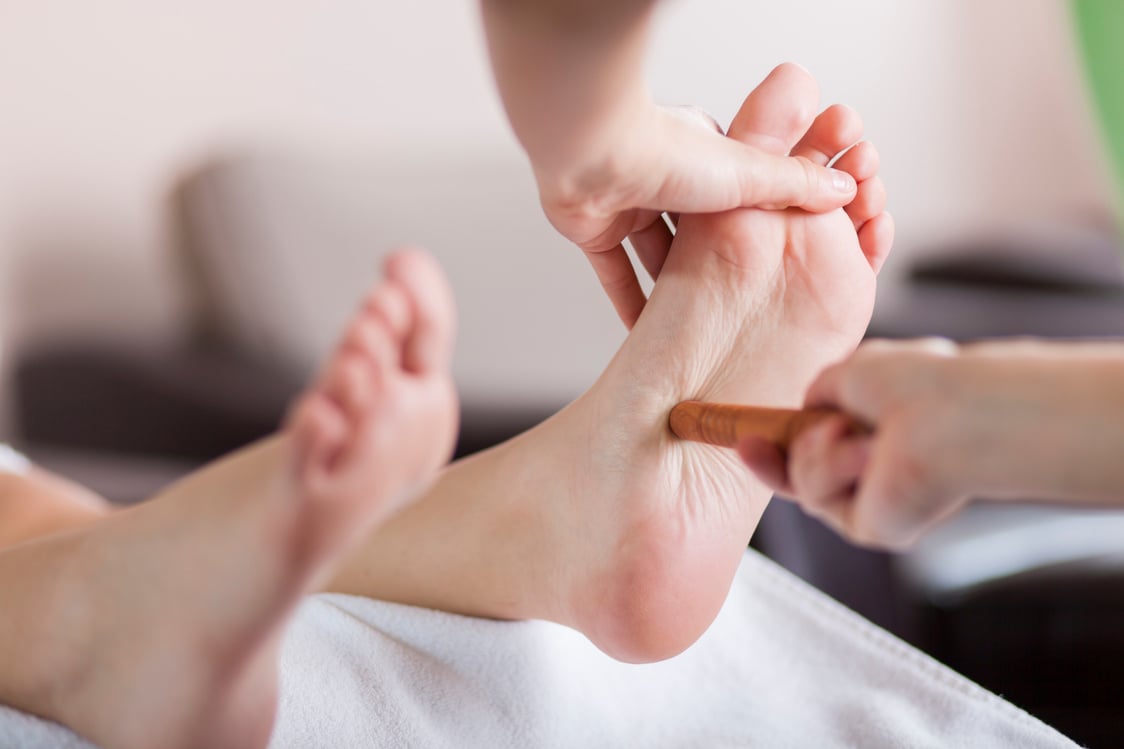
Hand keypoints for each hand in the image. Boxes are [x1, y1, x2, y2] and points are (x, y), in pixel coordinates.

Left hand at [537, 101, 859, 326]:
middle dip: (714, 263)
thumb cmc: (666, 152)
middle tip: (737, 304)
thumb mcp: (750, 171)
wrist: (589, 154)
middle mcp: (662, 172)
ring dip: (673, 287)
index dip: (752, 224)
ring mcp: (626, 200)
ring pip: (655, 252)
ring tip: (698, 328)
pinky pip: (615, 273)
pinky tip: (645, 334)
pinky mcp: (594, 228)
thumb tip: (845, 187)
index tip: (770, 258)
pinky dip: (629, 302)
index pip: (737, 187)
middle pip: (697, 228)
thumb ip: (796, 183)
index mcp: (702, 150)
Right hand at [738, 339, 984, 549]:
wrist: (949, 415)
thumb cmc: (915, 383)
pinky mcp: (872, 527)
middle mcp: (885, 470)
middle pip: (807, 478)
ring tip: (848, 430)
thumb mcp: (849, 372)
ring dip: (813, 452)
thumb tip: (807, 411)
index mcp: (888, 432)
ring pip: (805, 484)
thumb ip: (822, 394)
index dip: (786, 441)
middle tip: (747, 444)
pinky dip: (829, 468)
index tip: (751, 434)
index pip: (827, 445)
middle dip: (773, 462)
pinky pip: (818, 498)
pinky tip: (863, 453)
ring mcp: (878, 500)